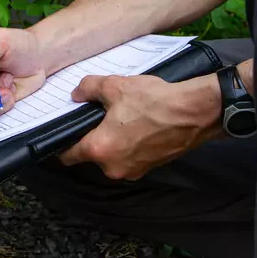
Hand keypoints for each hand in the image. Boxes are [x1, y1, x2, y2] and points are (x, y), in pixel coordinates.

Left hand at [60, 73, 221, 179]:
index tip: (63, 131)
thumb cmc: (154, 101)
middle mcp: (113, 167)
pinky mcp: (148, 168)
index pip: (68, 155)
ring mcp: (133, 171)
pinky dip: (127, 144)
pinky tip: (136, 125)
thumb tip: (76, 94)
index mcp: (100, 150)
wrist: (194, 113)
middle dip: (91, 136)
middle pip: (90, 154)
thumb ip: (88, 88)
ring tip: (121, 117)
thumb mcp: (114, 86)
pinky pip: (128, 157)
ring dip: (111, 140)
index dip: (62, 142)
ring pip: (110, 156)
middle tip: (97, 115)